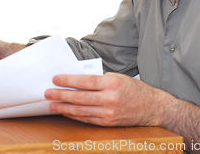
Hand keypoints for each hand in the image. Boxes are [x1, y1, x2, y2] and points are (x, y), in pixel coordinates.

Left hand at [45, 72, 163, 126]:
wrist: (152, 106)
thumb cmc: (133, 89)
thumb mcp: (116, 77)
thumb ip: (97, 79)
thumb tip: (75, 80)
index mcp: (111, 83)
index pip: (84, 81)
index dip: (67, 80)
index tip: (55, 79)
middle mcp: (109, 99)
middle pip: (79, 97)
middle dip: (61, 95)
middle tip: (48, 93)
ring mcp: (109, 113)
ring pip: (81, 110)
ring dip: (64, 107)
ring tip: (52, 104)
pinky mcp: (108, 123)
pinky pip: (87, 119)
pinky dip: (75, 116)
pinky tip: (66, 111)